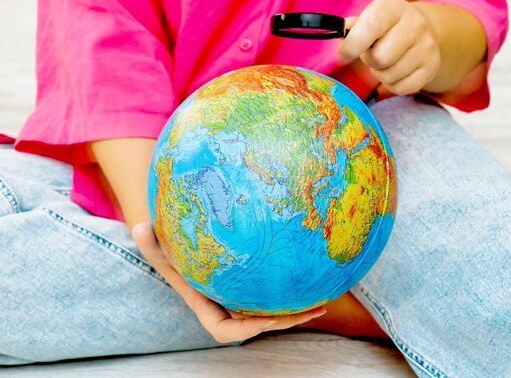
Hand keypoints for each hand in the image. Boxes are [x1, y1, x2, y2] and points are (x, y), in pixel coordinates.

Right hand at [131, 222, 326, 342]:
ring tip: (324, 301)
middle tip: (314, 310)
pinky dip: (292, 292)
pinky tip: (315, 279)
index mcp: (207, 308)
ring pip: (272, 312)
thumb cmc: (171, 251)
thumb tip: (139, 227)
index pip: (227, 330)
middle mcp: (228, 308)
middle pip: (260, 323)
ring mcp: (241, 300)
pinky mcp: (252, 289)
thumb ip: (150, 245)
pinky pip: (274, 295)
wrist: (183, 250)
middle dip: (286, 321)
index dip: (250, 328)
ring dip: (297, 310)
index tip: (270, 318)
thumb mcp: (159, 248)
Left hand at [338, 0, 440, 95]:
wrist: (420, 30)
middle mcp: (415, 24)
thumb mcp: (371, 17)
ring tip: (385, 61)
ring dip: (380, 73)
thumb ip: (354, 26)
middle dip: (369, 60)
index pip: (371, 26)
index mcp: (394, 7)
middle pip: (380, 58)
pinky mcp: (431, 67)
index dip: (353, 44)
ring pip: (389, 76)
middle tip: (371, 54)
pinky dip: (392, 84)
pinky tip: (395, 71)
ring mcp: (426, 47)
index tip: (344, 53)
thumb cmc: (386, 26)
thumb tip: (344, 30)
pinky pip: (401, 88)